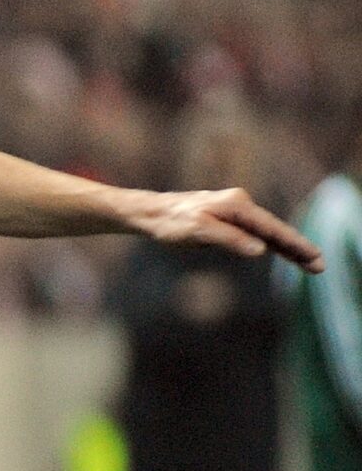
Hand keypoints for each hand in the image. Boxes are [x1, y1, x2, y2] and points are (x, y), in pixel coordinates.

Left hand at [139, 186, 322, 272]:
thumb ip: (229, 239)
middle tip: (320, 266)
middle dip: (298, 248)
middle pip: (275, 230)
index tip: (313, 257)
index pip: (273, 229)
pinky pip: (256, 233)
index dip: (295, 244)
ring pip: (267, 232)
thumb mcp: (198, 231)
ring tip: (309, 263)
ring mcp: (236, 211)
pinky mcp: (229, 220)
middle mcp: (240, 205)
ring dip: (288, 247)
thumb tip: (261, 250)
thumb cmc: (171, 222)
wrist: (151, 213)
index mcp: (237, 206)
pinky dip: (271, 243)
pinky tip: (282, 252)